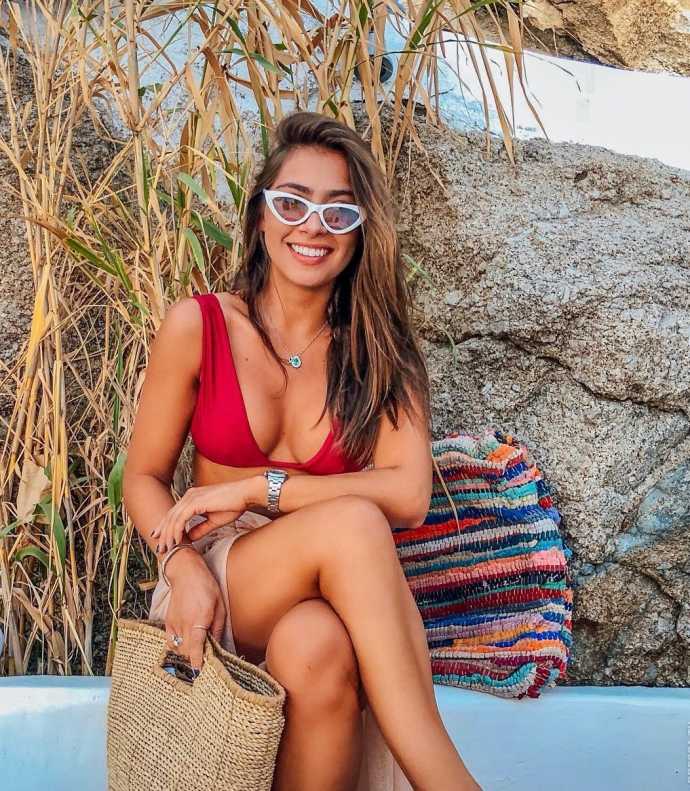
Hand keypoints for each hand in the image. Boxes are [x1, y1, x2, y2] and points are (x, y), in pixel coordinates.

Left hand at [151, 479, 257, 553]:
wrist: (245, 494)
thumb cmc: (234, 505)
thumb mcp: (214, 520)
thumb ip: (200, 528)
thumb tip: (190, 537)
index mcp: (193, 497)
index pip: (174, 513)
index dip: (166, 527)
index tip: (162, 540)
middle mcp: (189, 495)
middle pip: (170, 516)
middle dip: (163, 533)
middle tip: (160, 548)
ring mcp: (191, 497)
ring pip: (173, 518)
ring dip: (168, 535)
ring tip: (167, 548)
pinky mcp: (196, 502)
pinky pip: (180, 519)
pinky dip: (176, 531)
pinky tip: (176, 541)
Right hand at [164, 552, 225, 670]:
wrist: (186, 573)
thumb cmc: (206, 587)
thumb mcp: (219, 606)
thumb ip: (218, 627)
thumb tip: (217, 644)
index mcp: (198, 620)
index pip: (195, 648)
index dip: (197, 662)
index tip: (200, 671)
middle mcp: (184, 624)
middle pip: (186, 652)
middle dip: (194, 658)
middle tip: (204, 659)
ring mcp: (174, 624)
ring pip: (177, 648)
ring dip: (186, 653)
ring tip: (195, 651)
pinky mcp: (168, 622)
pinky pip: (170, 641)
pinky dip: (176, 646)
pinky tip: (185, 644)